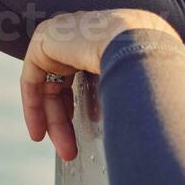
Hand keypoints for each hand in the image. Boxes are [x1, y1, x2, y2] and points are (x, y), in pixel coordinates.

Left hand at [20, 8, 174, 160]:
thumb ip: (132, 92)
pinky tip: (40, 132)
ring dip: (53, 121)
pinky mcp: (44, 41)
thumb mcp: (139, 80)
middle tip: (71, 150)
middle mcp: (78, 35)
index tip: (80, 135)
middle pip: (63, 85)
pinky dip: (34, 107)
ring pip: (48, 86)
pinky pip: (31, 80)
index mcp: (101, 39)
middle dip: (65, 121)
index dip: (77, 108)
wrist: (138, 42)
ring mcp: (60, 34)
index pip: (80, 77)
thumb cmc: (150, 61)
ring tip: (64, 150)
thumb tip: (153, 121)